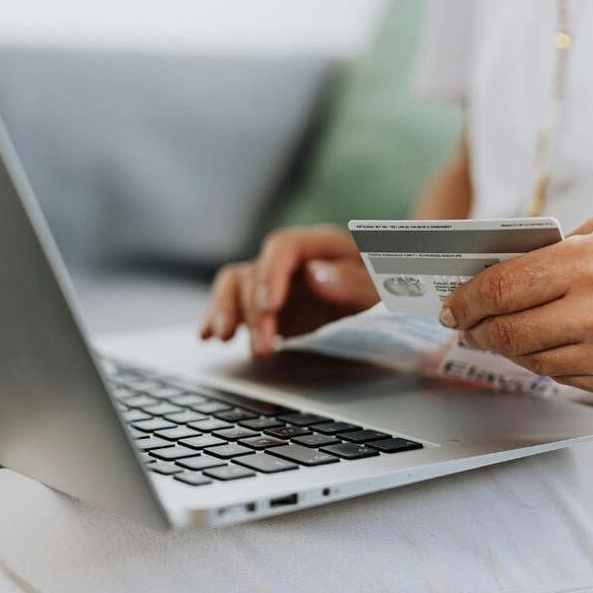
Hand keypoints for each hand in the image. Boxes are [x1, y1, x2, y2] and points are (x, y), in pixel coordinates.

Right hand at [200, 225, 378, 357]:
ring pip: (235, 285)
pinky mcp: (263, 304)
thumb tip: (316, 275)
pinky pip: (232, 304)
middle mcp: (289, 259)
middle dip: (254, 312)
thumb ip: (352, 281)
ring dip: (226, 311)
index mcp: (319, 245)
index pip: (283, 247)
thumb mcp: (380, 287)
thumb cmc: (384, 288)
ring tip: (223, 339)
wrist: (384, 298)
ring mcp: (273, 281)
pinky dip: (217, 318)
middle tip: (264, 347)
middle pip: (255, 272)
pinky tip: (207, 336)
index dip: (271, 274)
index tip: (269, 306)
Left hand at [439, 215, 592, 399]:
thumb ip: (560, 250)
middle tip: (463, 324)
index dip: (466, 299)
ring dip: (507, 348)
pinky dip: (547, 363)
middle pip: (507, 332)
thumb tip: (505, 270)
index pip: (503, 288)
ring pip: (533, 361)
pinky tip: (544, 347)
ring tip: (496, 334)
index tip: (452, 303)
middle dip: (475, 329)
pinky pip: (567, 379)